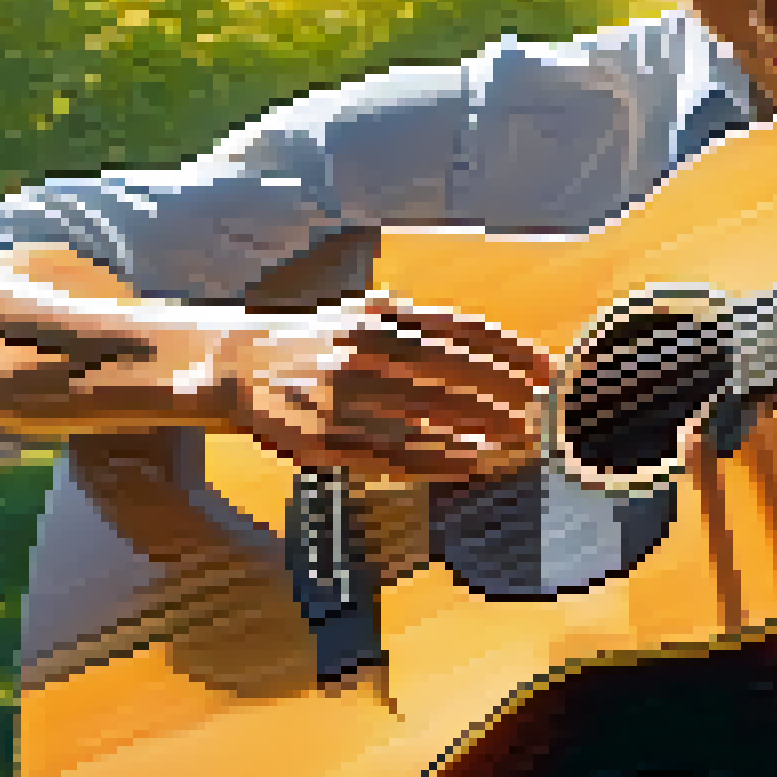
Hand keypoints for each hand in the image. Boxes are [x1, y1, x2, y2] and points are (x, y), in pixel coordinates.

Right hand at [214, 291, 557, 481]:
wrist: (232, 366)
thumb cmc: (310, 343)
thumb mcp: (357, 314)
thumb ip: (413, 322)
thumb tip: (477, 336)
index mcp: (375, 318)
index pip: (458, 329)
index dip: (508, 347)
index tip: (545, 364)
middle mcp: (362, 353)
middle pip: (451, 371)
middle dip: (504, 390)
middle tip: (541, 408)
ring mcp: (344, 399)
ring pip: (428, 415)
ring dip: (481, 427)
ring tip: (520, 438)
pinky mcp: (327, 441)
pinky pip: (393, 453)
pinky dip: (439, 459)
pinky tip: (472, 463)